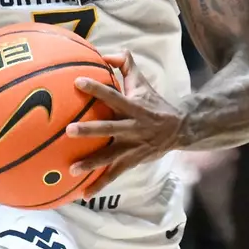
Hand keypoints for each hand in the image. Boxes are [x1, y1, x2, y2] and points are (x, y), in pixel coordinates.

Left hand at [66, 52, 182, 192]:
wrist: (179, 130)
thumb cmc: (153, 103)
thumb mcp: (142, 83)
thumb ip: (126, 64)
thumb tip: (105, 53)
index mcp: (133, 107)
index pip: (112, 95)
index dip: (96, 88)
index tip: (77, 82)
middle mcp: (132, 128)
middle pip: (109, 129)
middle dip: (90, 130)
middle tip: (69, 130)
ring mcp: (132, 147)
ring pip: (110, 156)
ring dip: (91, 163)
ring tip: (72, 169)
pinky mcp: (132, 162)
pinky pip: (114, 175)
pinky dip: (99, 185)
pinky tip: (82, 195)